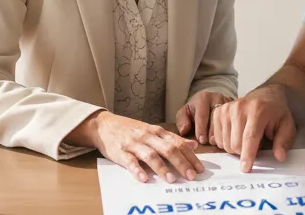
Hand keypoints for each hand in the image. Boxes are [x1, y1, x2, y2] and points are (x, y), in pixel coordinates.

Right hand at [73, 111, 204, 183]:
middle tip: (191, 176)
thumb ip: (172, 138)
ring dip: (162, 167)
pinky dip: (137, 170)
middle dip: (181, 163)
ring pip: (150, 155)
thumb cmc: (131, 129)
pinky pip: (130, 161)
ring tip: (171, 179)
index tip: (200, 168)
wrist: (104, 125)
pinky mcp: (120, 152)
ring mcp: (134, 144)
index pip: (178, 143)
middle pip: (168, 149)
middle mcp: (147, 136)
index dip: (190, 156)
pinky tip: (144, 178)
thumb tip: (193, 145)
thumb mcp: (153, 131)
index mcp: (157, 131)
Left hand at [176, 91, 232, 144]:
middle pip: (217, 116)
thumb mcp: (184, 113)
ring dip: (223, 132)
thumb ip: (181, 120)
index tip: (201, 140)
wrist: (209, 103)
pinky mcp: (237, 107)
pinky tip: (228, 138)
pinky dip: (232, 130)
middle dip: (213, 131)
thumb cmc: (195, 110)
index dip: (201, 129)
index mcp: (203, 97)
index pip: (203, 115)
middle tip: (210, 142)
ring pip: (228, 118)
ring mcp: (229, 101)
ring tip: (219, 142)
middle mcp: (217, 97)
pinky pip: (236, 120)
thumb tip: (184, 129)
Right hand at [210, 85, 295, 172]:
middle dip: (244, 152)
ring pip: (225, 143)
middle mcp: (239, 107)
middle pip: (235, 143)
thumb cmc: (276, 113)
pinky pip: (217, 138)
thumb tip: (280, 157)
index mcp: (258, 110)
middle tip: (255, 145)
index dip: (247, 155)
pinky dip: (226, 142)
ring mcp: (227, 109)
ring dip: (235, 148)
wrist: (266, 95)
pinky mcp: (219, 111)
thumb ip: (283, 141)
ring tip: (245, 138)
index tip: (246, 168)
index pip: (250, 137)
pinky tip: (235, 135)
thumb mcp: (287, 125)